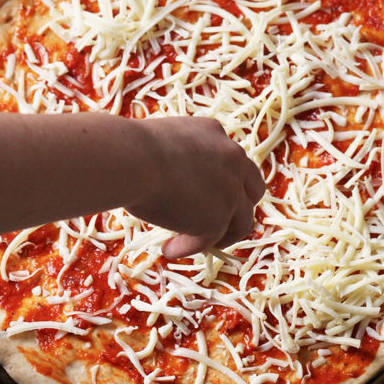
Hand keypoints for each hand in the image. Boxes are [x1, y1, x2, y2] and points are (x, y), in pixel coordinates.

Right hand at [131, 117, 264, 259]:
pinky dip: (190, 248)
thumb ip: (181, 158)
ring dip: (220, 235)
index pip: (231, 161)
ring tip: (194, 244)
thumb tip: (172, 183)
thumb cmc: (131, 149)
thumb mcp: (165, 142)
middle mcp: (232, 157)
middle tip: (214, 222)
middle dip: (237, 208)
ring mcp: (231, 189)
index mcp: (215, 133)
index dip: (222, 181)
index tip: (204, 196)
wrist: (130, 159)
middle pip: (252, 189)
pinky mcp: (219, 217)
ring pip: (243, 222)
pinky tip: (169, 250)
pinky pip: (210, 240)